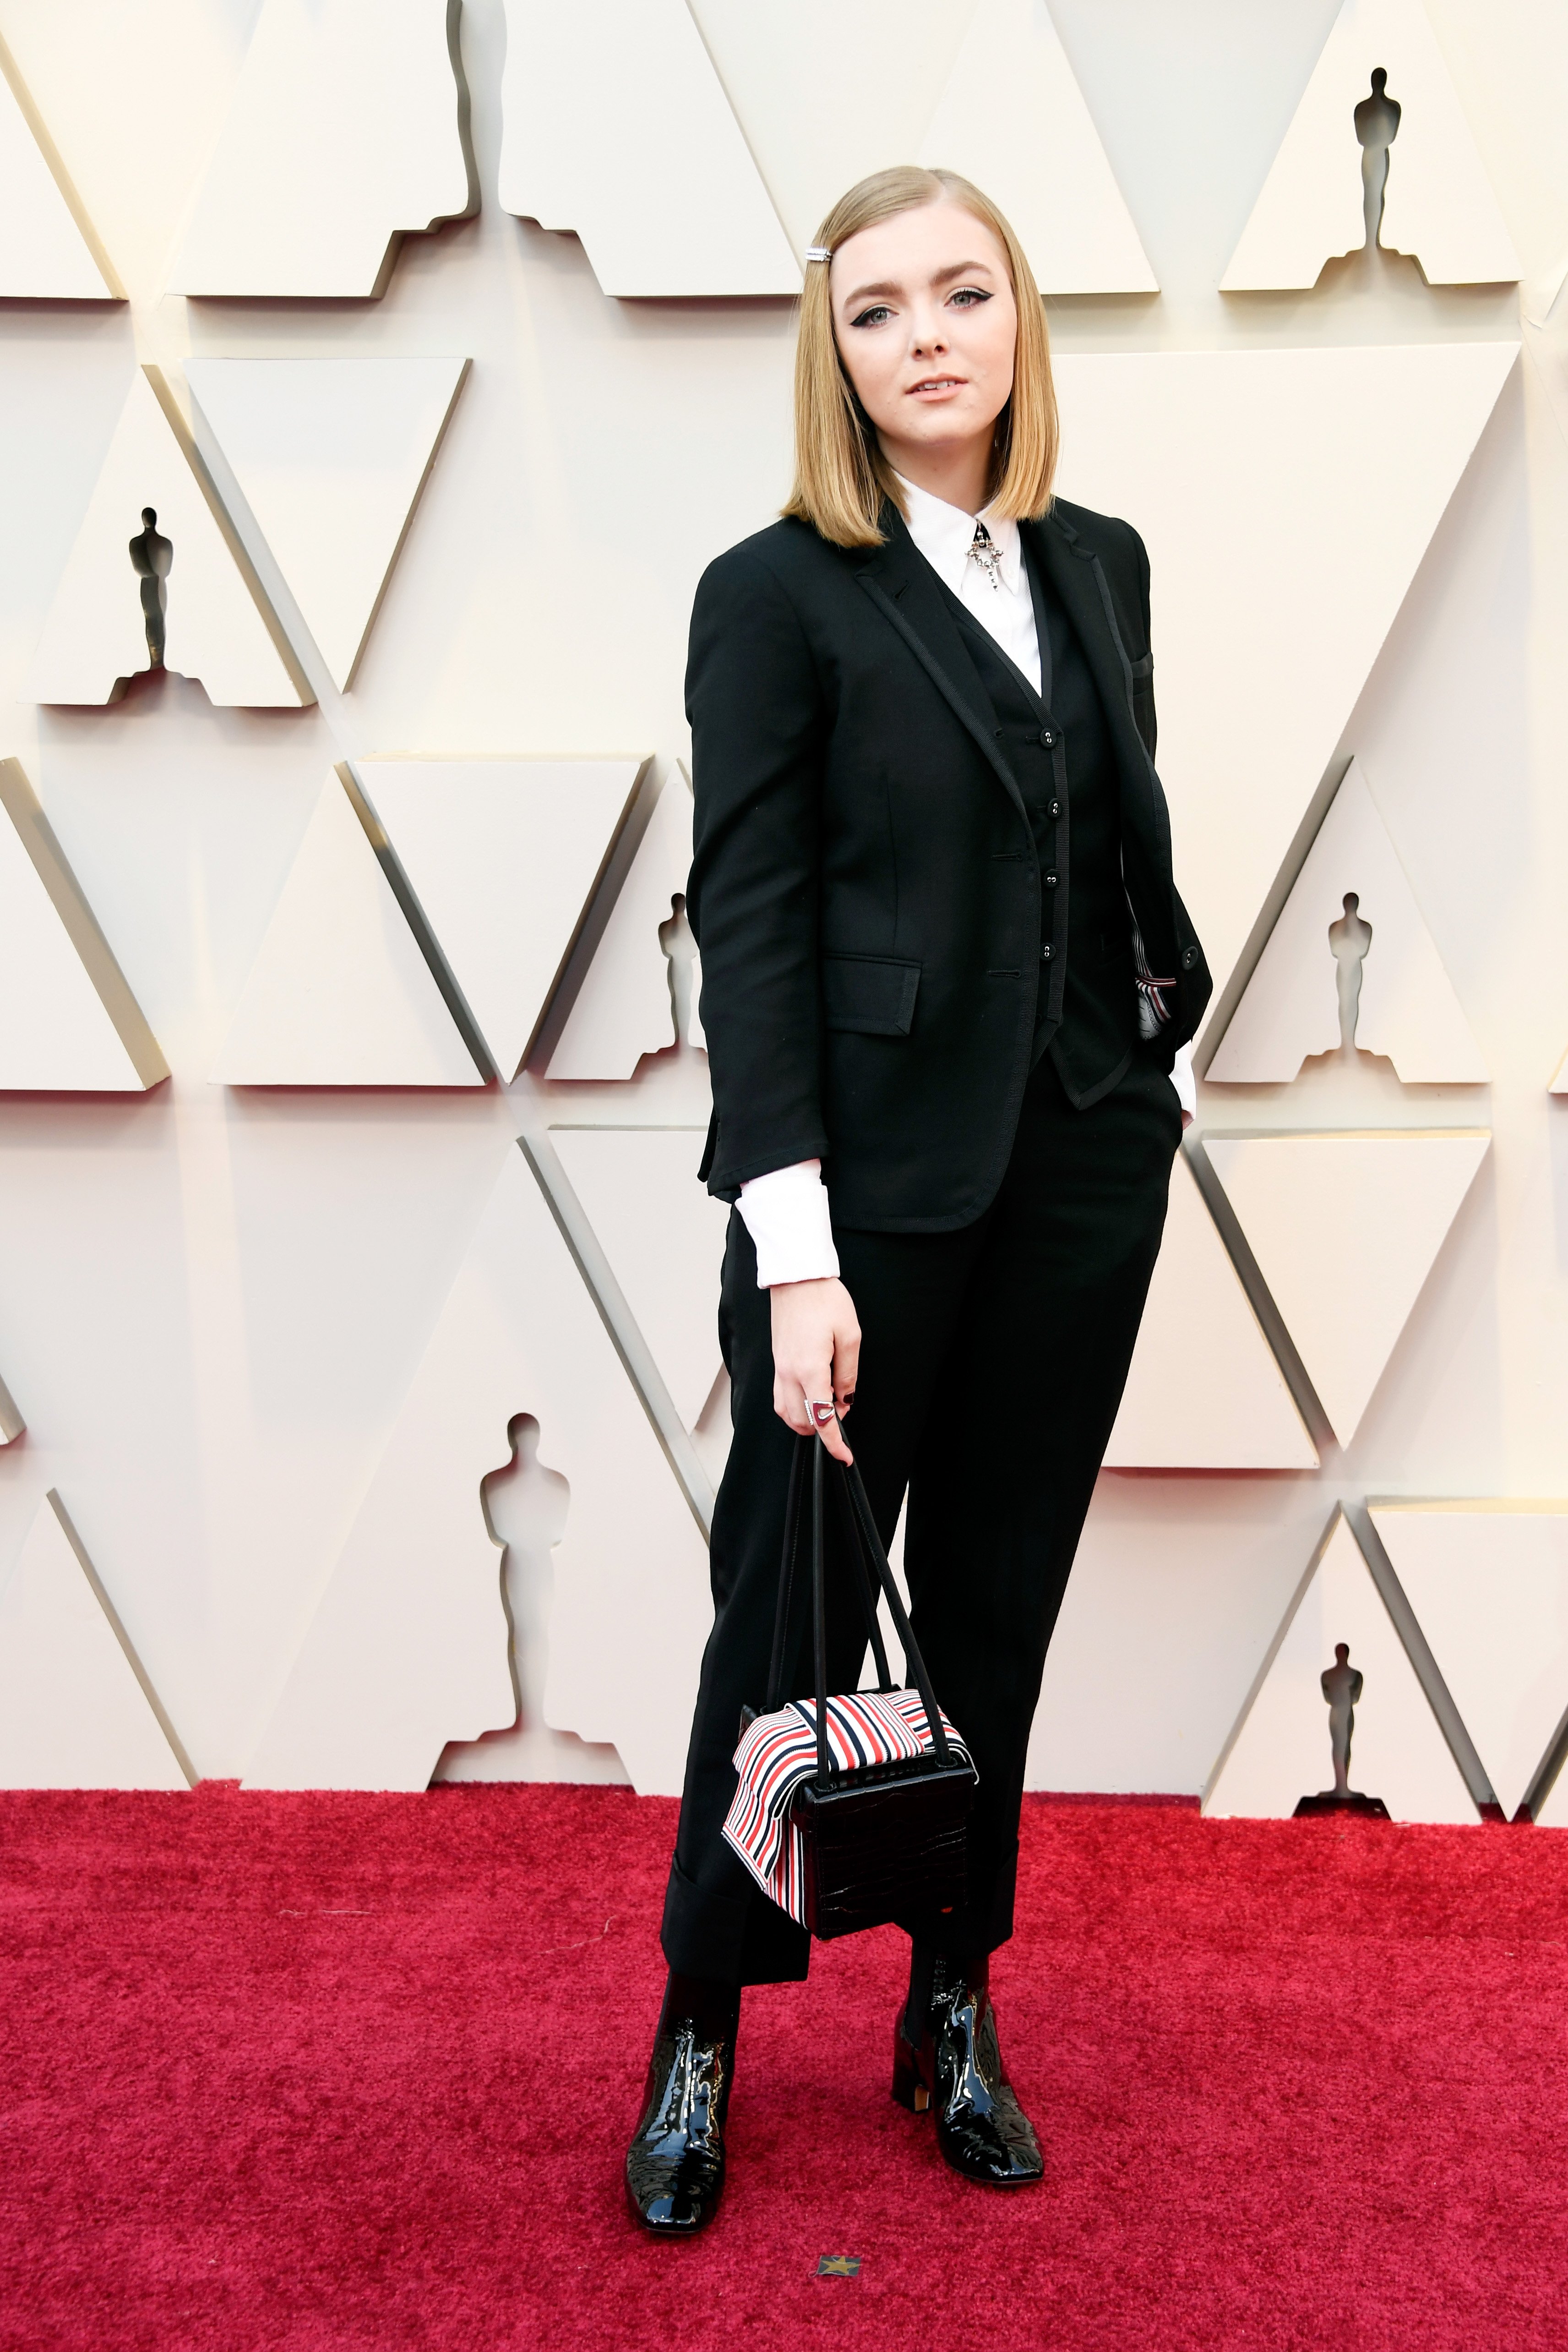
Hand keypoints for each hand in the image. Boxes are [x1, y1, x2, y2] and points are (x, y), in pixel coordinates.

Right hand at [769, 1277, 860, 1464]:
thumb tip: (845, 1400)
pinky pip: (779, 1397)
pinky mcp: (777, 1362)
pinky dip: (793, 1408)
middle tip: (843, 1412)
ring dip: (805, 1420)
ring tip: (828, 1407)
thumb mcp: (850, 1336)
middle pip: (801, 1421)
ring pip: (786, 1413)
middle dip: (823, 1429)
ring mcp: (779, 1369)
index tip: (844, 1455)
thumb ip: (848, 1374)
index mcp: (810, 1369)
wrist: (797, 1278)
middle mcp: (789, 1374)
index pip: (821, 1418)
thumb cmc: (824, 1301)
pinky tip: (809, 1398)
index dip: (834, 1442)